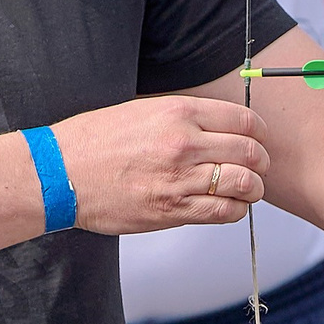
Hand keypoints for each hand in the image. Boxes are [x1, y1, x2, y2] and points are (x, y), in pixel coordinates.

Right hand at [52, 95, 268, 233]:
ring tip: (247, 190)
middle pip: (250, 152)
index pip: (243, 119)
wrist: (62, 174)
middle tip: (258, 166)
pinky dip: (236, 210)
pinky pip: (224, 213)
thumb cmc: (94, 141)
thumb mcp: (141, 110)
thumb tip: (219, 126)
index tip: (257, 138)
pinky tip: (228, 206)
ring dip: (254, 189)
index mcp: (178, 113)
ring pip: (245, 185)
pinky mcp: (173, 211)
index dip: (258, 131)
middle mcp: (184, 144)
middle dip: (261, 162)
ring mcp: (180, 180)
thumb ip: (183, 117)